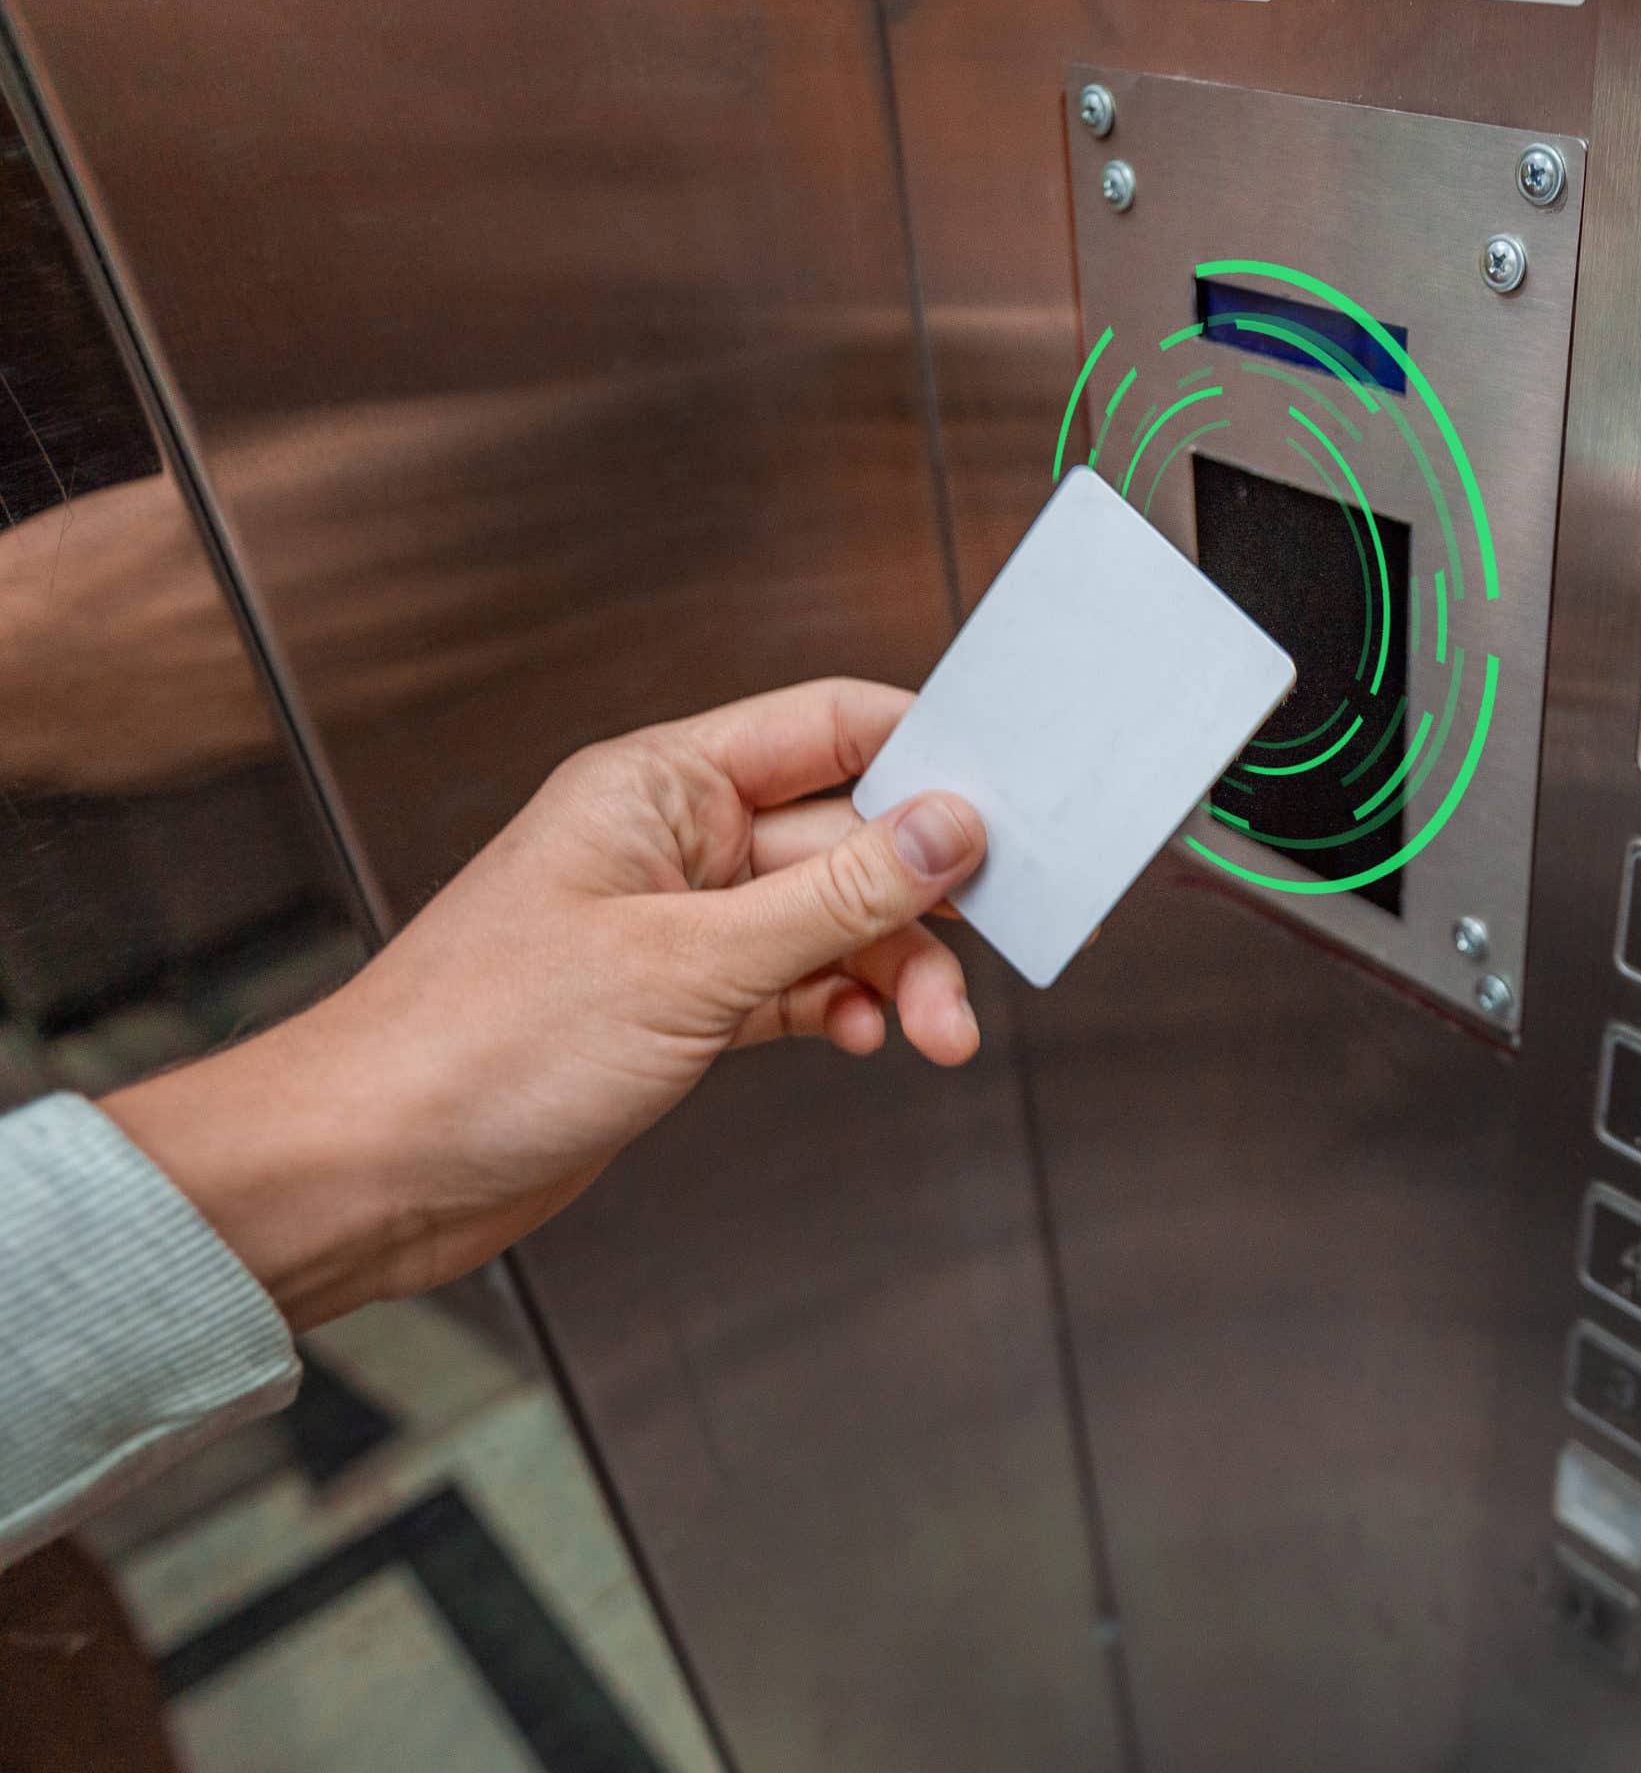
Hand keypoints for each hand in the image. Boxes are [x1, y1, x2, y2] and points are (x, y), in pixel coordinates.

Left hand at [105, 679, 984, 1329]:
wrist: (372, 1172)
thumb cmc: (477, 1046)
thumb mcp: (689, 964)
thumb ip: (835, 895)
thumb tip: (948, 826)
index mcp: (658, 785)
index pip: (828, 725)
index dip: (927, 753)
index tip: (1013, 797)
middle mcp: (672, 841)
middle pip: (848, 838)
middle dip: (923, 900)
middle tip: (994, 947)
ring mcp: (676, 925)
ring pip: (832, 923)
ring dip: (896, 972)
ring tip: (936, 1033)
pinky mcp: (678, 1004)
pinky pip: (798, 984)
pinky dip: (842, 1010)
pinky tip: (866, 1041)